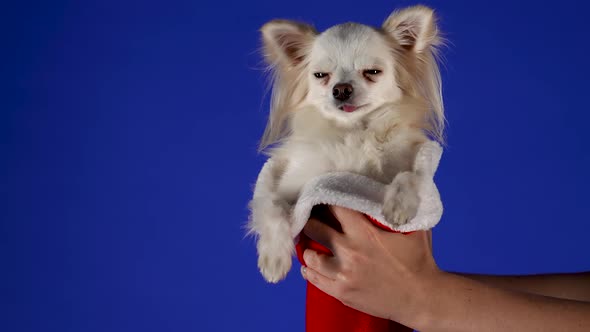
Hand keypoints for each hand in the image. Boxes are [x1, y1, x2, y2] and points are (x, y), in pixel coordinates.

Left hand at [301, 205, 438, 325]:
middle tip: (308, 218)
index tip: (321, 198)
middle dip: (310, 221)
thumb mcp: (414, 228)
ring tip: (308, 243)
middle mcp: (349, 252)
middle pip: (315, 229)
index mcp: (364, 233)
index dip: (325, 200)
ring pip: (310, 256)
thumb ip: (402, 208)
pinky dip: (309, 270)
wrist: (422, 298)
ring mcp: (343, 274)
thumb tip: (402, 184)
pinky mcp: (342, 292)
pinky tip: (310, 265)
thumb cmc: (420, 261)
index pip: (334, 208)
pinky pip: (315, 279)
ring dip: (308, 248)